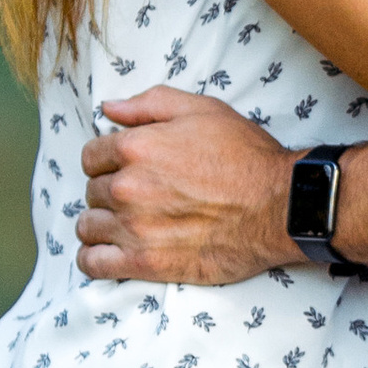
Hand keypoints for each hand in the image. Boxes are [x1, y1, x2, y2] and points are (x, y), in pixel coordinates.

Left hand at [76, 90, 295, 286]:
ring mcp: (134, 228)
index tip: (124, 167)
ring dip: (100, 222)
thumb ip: (149, 104)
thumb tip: (108, 107)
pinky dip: (93, 258)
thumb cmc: (246, 156)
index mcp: (136, 147)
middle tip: (137, 194)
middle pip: (92, 190)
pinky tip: (107, 251)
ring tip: (123, 222)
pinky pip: (93, 263)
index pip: (91, 156)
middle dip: (109, 190)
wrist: (279, 206)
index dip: (107, 159)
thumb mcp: (202, 110)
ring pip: (88, 226)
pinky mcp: (145, 263)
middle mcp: (128, 187)